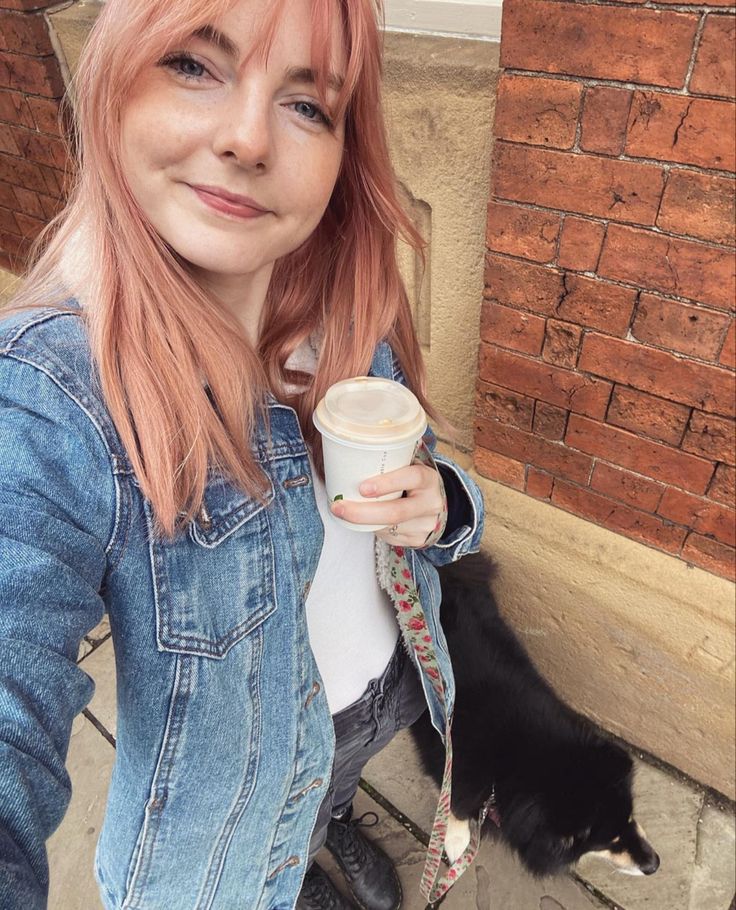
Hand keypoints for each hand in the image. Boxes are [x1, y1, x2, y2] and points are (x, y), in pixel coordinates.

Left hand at [330, 463, 446, 547]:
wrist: (434, 501)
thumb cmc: (411, 479)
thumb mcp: (409, 464)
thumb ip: (390, 457)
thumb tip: (349, 443)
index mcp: (429, 478)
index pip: (412, 478)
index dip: (387, 483)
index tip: (362, 487)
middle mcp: (431, 503)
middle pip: (396, 512)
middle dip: (363, 512)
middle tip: (339, 507)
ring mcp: (426, 524)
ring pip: (389, 528)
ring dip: (362, 522)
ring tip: (343, 513)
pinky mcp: (419, 540)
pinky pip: (390, 537)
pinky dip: (373, 530)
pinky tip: (362, 522)